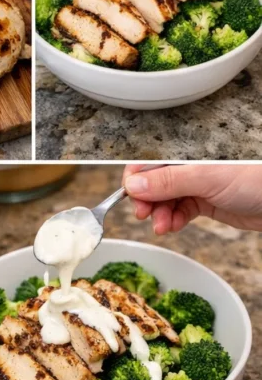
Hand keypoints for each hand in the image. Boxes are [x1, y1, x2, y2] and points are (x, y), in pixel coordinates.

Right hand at [124, 164, 261, 232]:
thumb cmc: (253, 178)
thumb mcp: (205, 178)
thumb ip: (168, 181)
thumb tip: (134, 185)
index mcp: (185, 152)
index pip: (149, 161)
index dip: (136, 179)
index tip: (130, 197)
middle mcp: (188, 166)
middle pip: (154, 182)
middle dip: (146, 200)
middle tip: (143, 215)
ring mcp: (197, 184)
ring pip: (165, 198)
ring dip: (159, 213)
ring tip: (161, 226)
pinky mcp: (205, 201)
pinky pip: (180, 209)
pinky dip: (173, 219)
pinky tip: (172, 226)